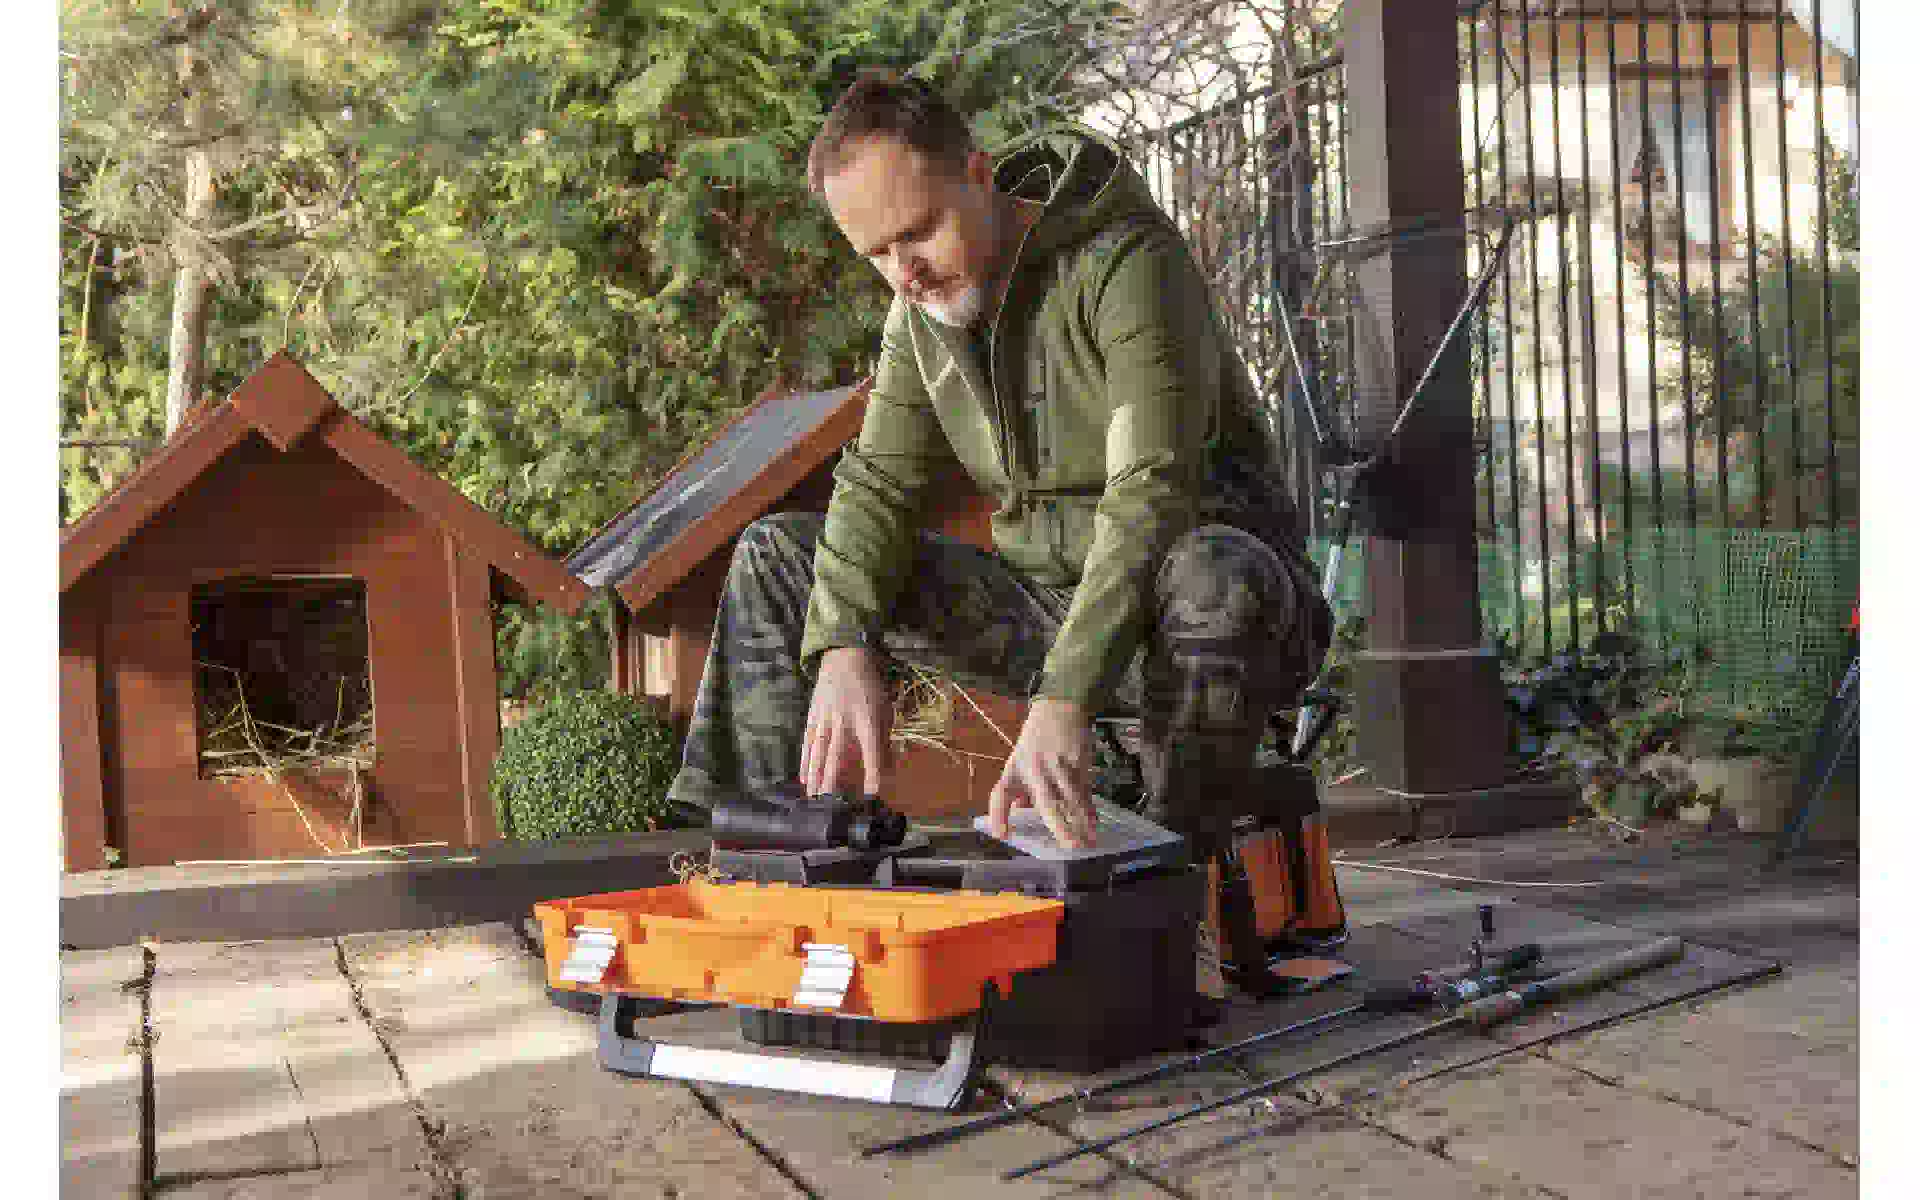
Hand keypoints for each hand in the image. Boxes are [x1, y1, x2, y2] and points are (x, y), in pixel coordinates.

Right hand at [801, 647, 892, 795]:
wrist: (845, 660)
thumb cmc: (870, 688)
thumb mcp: (885, 711)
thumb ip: (885, 741)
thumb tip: (888, 769)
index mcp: (868, 720)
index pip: (872, 751)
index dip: (872, 772)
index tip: (871, 793)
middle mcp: (845, 723)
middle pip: (837, 756)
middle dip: (833, 781)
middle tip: (831, 804)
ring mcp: (825, 720)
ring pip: (818, 753)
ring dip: (816, 777)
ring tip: (814, 797)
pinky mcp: (813, 718)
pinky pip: (808, 744)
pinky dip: (805, 763)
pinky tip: (804, 779)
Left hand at [988, 697, 1096, 849]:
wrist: (1059, 707)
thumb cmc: (1037, 740)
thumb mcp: (1020, 759)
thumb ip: (1020, 789)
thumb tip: (1020, 813)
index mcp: (1015, 769)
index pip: (1001, 794)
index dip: (999, 815)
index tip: (1003, 835)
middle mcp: (1034, 768)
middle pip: (1046, 801)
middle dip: (1059, 825)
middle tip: (1069, 846)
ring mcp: (1058, 764)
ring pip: (1072, 797)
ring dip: (1082, 821)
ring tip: (1088, 840)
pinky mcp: (1078, 760)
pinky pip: (1085, 789)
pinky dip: (1090, 808)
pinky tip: (1094, 822)